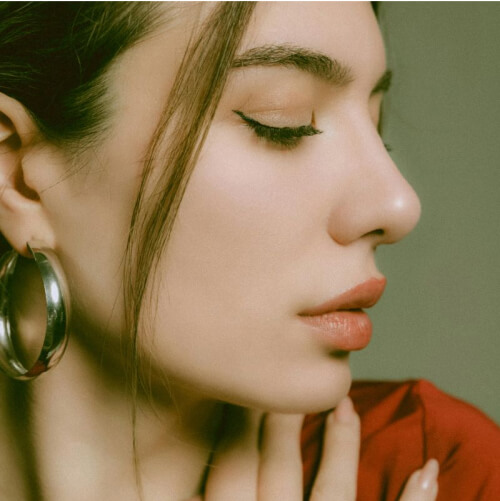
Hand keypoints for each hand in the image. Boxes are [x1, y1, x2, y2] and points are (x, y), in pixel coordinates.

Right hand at [188, 397, 438, 499]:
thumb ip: (201, 499)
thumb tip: (164, 494)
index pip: (231, 465)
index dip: (239, 419)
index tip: (249, 382)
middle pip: (276, 463)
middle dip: (282, 414)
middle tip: (293, 369)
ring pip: (330, 489)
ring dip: (342, 443)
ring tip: (348, 402)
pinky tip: (431, 473)